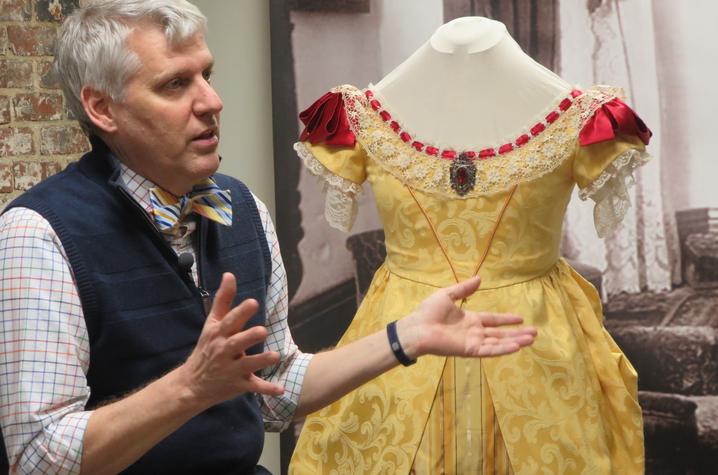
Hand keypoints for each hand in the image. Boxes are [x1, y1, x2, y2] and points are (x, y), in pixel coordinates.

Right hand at [176, 273, 283, 409]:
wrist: (191, 385)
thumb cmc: (207, 349)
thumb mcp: (211, 324)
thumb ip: (223, 300)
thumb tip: (230, 274)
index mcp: (219, 334)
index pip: (230, 321)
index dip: (241, 312)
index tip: (253, 303)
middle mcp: (224, 351)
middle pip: (237, 342)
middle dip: (249, 337)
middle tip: (262, 331)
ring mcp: (231, 369)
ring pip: (248, 364)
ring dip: (261, 361)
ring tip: (275, 356)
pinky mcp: (238, 385)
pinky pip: (254, 387)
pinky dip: (267, 389)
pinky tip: (281, 390)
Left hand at [397, 276, 536, 358]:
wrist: (416, 327)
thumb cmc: (428, 312)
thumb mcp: (447, 295)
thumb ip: (464, 289)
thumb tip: (479, 278)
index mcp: (470, 320)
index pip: (492, 320)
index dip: (506, 320)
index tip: (521, 318)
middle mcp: (474, 332)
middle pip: (500, 334)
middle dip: (517, 333)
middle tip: (535, 333)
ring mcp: (473, 342)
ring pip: (498, 342)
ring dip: (515, 341)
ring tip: (531, 340)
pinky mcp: (469, 350)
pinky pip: (489, 350)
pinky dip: (503, 349)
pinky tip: (516, 347)